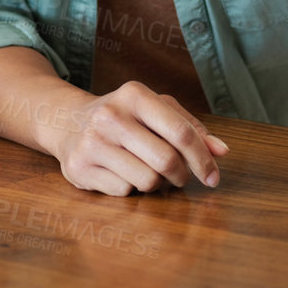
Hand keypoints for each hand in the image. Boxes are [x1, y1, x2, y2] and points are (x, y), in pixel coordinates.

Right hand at [55, 81, 228, 196]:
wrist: (66, 121)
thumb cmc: (123, 116)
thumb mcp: (155, 110)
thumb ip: (190, 128)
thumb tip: (222, 152)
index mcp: (135, 95)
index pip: (181, 132)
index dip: (203, 159)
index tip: (213, 177)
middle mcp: (111, 116)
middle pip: (166, 161)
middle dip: (181, 176)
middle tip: (180, 177)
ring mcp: (93, 142)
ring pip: (147, 181)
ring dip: (157, 184)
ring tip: (148, 172)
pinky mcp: (80, 167)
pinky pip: (124, 192)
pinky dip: (132, 189)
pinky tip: (123, 173)